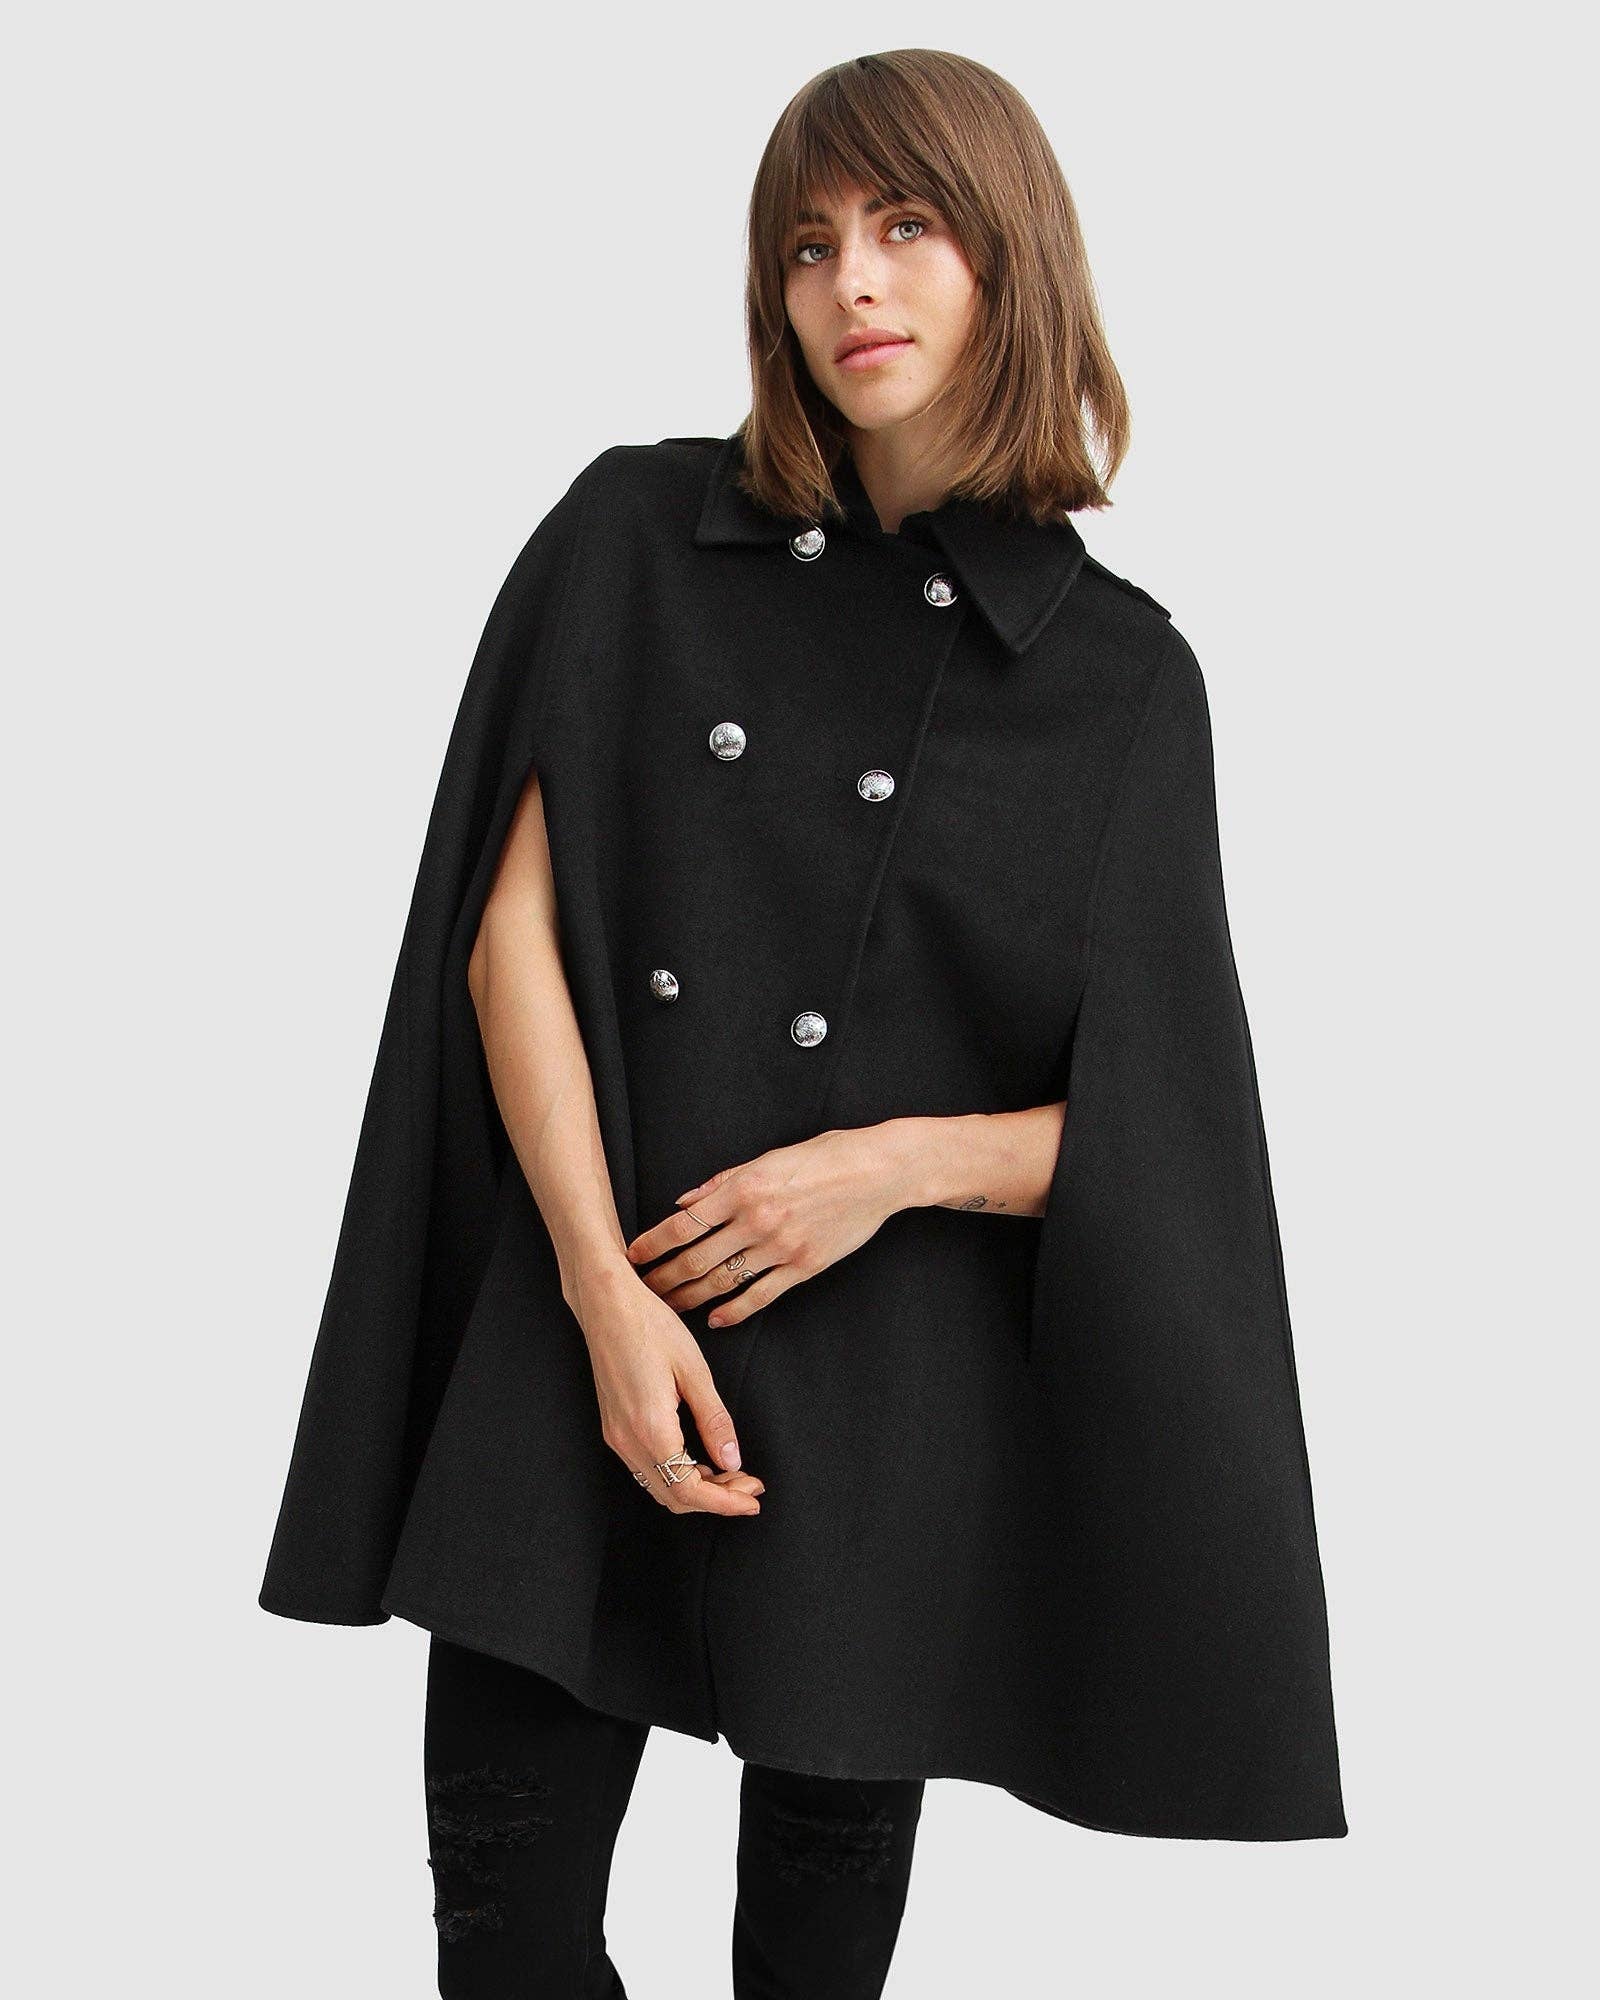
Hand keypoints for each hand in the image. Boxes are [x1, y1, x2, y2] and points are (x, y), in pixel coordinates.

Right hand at [570, 1264, 765, 1516]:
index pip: (688, 1490)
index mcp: (650, 1428)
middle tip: (751, 1486)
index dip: (725, 1503)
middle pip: (673, 1497)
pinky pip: (647, 1468)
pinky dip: (677, 1474)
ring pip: (659, 1486)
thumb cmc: (649, 1326)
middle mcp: (627, 1441)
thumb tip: (732, 1461)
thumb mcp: (694, 1370)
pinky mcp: (614, 1427)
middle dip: (716, 1500)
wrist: (605, 1303)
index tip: (754, 1500)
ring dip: (697, 1488)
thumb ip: (714, 1420)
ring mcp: (616, 1436)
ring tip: (733, 1475)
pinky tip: (701, 1459)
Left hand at [624, 1125, 912, 1329]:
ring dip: (691, 1298)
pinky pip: (761, 1296)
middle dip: (664, 1278)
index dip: (653, 1243)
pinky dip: (734, 1311)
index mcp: (744, 1188)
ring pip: (723, 1281)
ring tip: (670, 1307)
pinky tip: (715, 1319)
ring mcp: (782, 1247)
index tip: (633, 1255)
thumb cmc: (824, 1156)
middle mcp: (758, 1220)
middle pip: (696, 1259)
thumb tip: (684, 1203)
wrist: (879, 1172)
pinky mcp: (804, 1266)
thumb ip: (723, 1183)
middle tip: (642, 1290)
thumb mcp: (769, 1158)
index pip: (683, 1223)